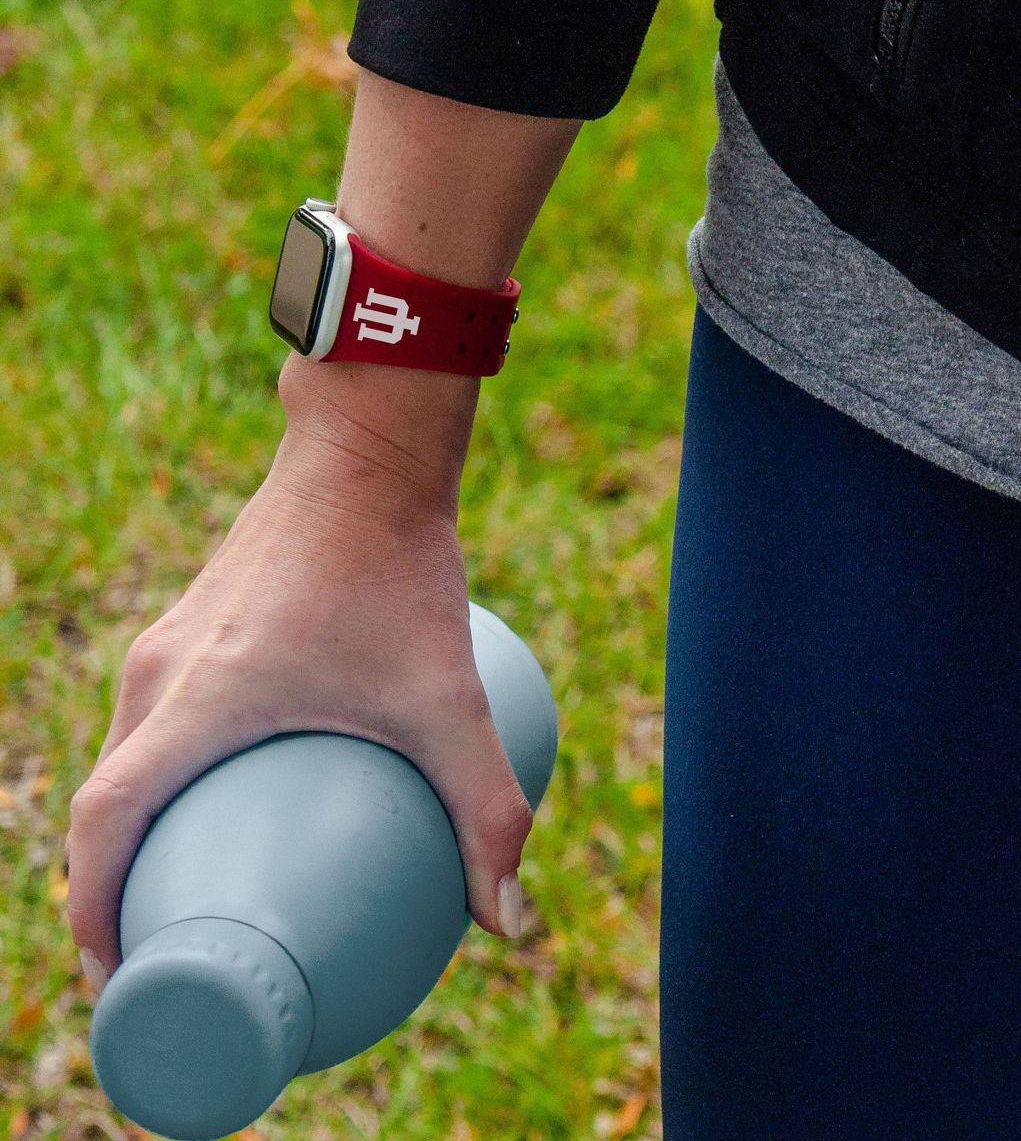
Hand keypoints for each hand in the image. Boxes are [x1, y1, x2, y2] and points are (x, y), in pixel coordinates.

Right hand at [65, 379, 532, 991]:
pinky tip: (228, 793)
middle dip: (115, 886)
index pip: (104, 824)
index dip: (95, 915)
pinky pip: (159, 715)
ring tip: (197, 885)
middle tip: (172, 954)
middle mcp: (161, 671)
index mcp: (194, 699)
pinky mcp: (198, 621)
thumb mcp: (449, 696)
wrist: (368, 455)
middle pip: (105, 801)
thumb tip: (511, 921)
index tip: (121, 980)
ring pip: (127, 755)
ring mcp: (172, 640)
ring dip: (139, 827)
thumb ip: (486, 804)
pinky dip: (167, 772)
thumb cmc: (399, 569)